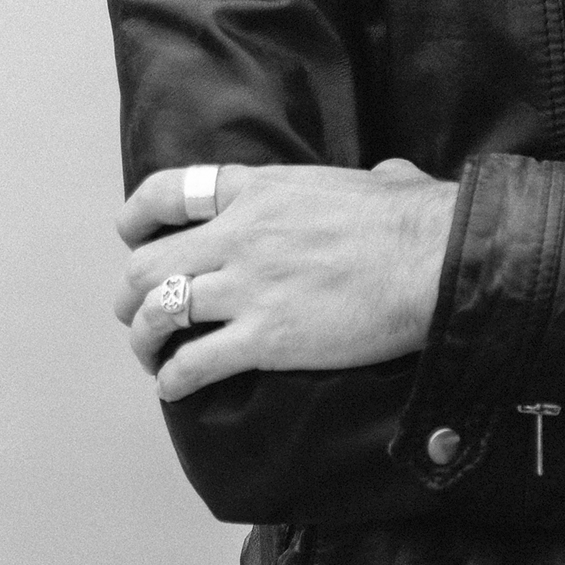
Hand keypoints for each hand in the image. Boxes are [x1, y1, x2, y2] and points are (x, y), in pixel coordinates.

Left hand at [113, 160, 459, 400]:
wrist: (433, 260)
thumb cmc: (412, 220)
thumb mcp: (374, 180)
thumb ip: (365, 180)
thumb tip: (391, 177)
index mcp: (258, 190)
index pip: (169, 193)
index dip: (138, 218)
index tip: (131, 235)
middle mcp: (238, 235)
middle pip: (148, 264)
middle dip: (133, 293)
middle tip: (139, 312)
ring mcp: (247, 287)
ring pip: (158, 313)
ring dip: (146, 340)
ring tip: (153, 357)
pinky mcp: (264, 338)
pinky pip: (192, 363)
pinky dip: (173, 379)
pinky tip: (173, 388)